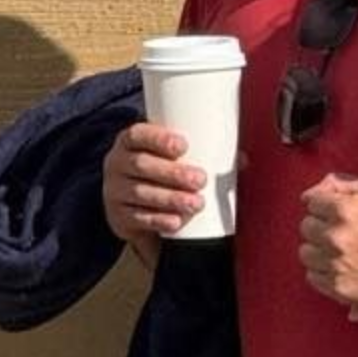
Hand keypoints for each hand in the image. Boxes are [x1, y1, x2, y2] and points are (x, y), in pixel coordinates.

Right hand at [102, 123, 206, 254]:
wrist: (132, 204)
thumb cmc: (160, 173)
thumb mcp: (172, 159)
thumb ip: (204, 154)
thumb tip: (243, 161)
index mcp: (130, 142)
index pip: (138, 134)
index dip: (158, 138)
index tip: (183, 145)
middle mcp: (118, 164)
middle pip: (141, 165)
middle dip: (172, 173)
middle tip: (200, 179)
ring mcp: (115, 191)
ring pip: (140, 193)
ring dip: (170, 198)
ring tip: (196, 203)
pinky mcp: (118, 216)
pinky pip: (137, 219)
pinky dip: (158, 220)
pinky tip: (175, 222)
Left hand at [299, 173, 357, 319]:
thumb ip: (339, 183)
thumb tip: (306, 197)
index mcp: (344, 210)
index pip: (311, 203)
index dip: (326, 207)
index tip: (340, 214)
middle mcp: (337, 237)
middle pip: (306, 228)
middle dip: (321, 228)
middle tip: (341, 233)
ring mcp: (337, 264)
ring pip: (305, 253)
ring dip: (318, 251)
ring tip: (339, 252)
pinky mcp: (339, 287)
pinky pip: (312, 277)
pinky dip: (323, 272)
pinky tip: (341, 267)